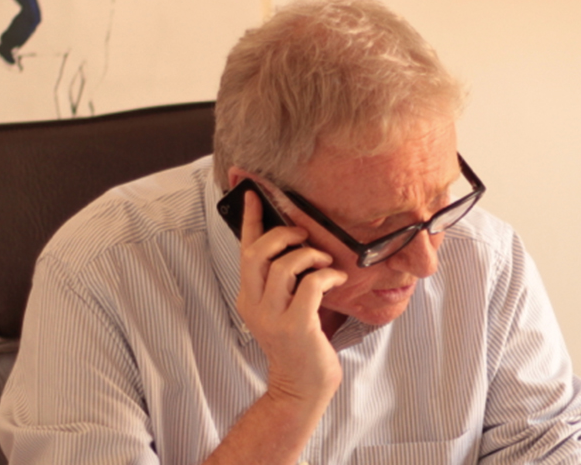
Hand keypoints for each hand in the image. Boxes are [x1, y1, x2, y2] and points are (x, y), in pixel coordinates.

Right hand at [236, 190, 347, 405]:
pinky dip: (326, 275)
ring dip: (309, 255)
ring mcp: (273, 317)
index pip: (244, 251)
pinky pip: (310, 285)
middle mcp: (254, 305)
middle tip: (303, 236)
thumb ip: (282, 280)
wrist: (302, 386)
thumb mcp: (282, 308)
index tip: (253, 194)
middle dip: (282, 234)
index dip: (249, 220)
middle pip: (257, 253)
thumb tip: (296, 244)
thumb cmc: (299, 343)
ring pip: (283, 266)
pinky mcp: (296, 326)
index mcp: (248, 297)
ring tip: (324, 262)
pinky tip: (335, 279)